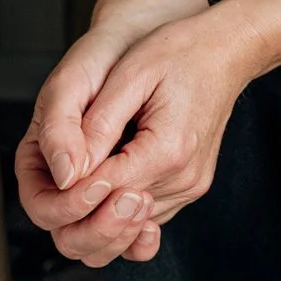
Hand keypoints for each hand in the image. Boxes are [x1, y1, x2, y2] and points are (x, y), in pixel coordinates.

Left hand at [17, 4, 262, 266]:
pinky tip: (105, 188)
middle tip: (61, 185)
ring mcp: (190, 187)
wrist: (227, 50)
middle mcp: (183, 179)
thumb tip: (66, 172)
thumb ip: (97, 127)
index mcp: (168, 151)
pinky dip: (120, 211)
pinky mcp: (190, 187)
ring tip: (80, 183)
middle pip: (116, 224)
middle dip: (79, 214)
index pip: (103, 194)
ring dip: (98, 215)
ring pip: (129, 229)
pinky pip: (146, 217)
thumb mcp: (130, 75)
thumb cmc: (179, 52)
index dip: (69, 190)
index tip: (52, 173)